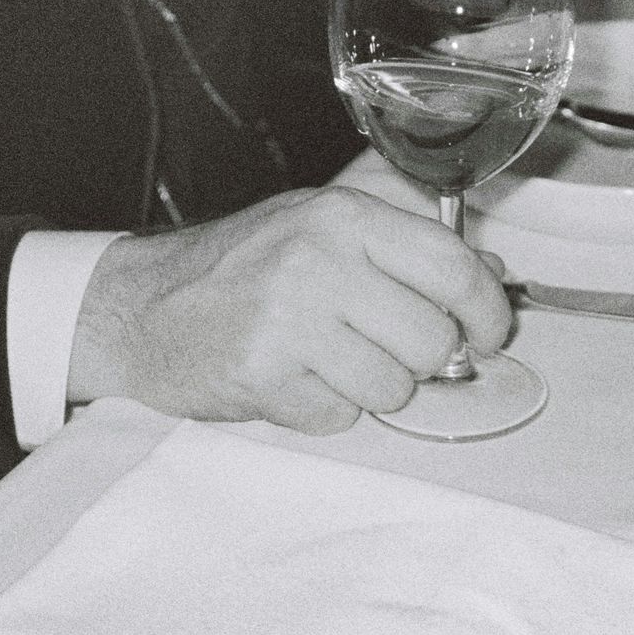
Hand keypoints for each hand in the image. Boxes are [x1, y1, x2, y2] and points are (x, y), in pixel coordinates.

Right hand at [66, 187, 511, 433]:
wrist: (142, 308)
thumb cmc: (240, 267)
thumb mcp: (321, 228)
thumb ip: (405, 246)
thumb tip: (491, 272)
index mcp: (343, 217)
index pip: (453, 267)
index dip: (488, 310)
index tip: (490, 331)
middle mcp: (319, 262)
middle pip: (433, 342)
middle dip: (423, 359)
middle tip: (388, 348)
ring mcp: (289, 321)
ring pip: (393, 389)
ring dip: (373, 388)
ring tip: (330, 361)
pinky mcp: (264, 376)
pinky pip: (341, 417)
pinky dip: (326, 408)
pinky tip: (294, 377)